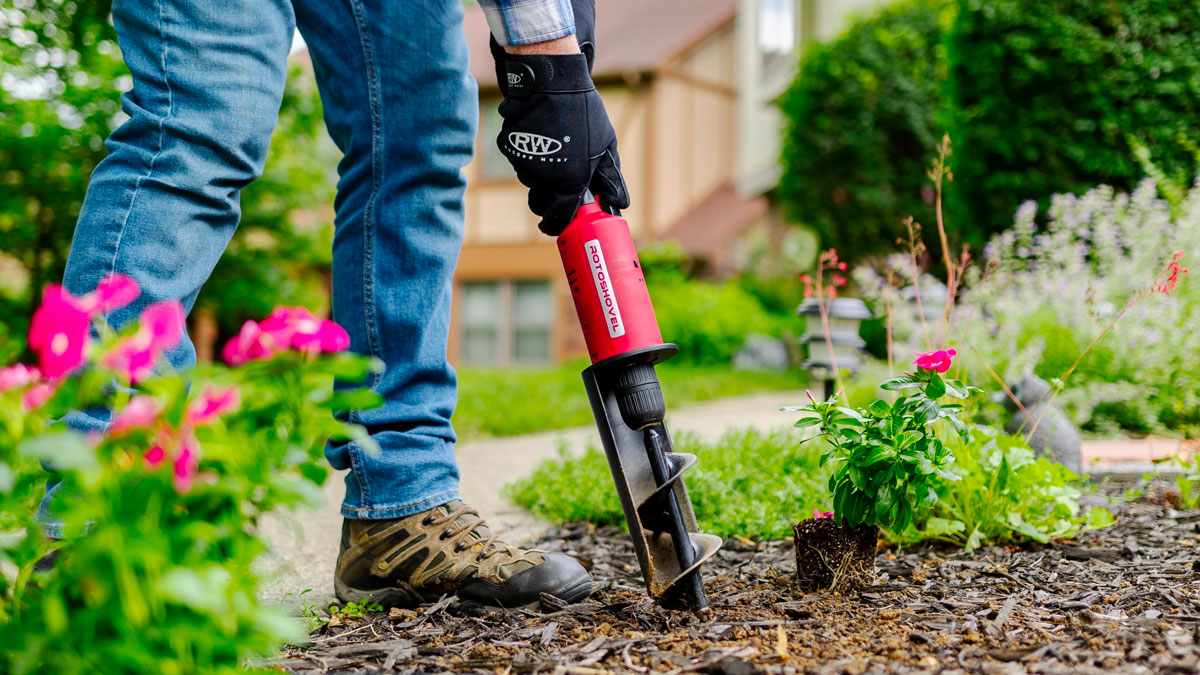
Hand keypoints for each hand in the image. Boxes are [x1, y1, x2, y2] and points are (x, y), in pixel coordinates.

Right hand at [488, 2, 627, 235]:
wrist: (550, 80)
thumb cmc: (583, 112)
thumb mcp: (606, 145)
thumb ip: (610, 177)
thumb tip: (618, 203)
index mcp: (568, 182)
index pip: (556, 218)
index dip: (556, 224)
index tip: (557, 223)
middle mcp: (543, 178)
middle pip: (539, 203)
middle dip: (548, 200)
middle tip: (560, 184)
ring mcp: (523, 162)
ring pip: (529, 180)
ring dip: (540, 174)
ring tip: (556, 148)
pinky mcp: (509, 146)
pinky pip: (519, 159)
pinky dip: (529, 153)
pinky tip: (541, 136)